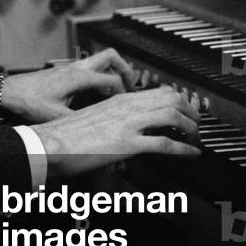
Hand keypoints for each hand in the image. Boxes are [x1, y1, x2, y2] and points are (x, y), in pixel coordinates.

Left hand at [2, 48, 135, 122]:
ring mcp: (70, 68)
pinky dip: (99, 75)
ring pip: (99, 59)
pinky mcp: (64, 72)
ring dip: (112, 70)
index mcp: (78, 77)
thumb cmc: (27, 101)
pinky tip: (97, 93)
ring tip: (117, 88)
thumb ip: (78, 121)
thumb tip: (95, 132)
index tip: (132, 103)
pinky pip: (89, 67)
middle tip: (132, 85)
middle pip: (110, 56)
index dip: (126, 91)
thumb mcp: (56, 116)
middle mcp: (76, 68)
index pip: (113, 79)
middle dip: (125, 68)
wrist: (8, 92)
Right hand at [31, 84, 201, 176]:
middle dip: (190, 109)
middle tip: (197, 122)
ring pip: (173, 115)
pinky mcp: (127, 144)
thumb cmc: (64, 135)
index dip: (178, 100)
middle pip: (171, 97)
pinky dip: (184, 149)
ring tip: (196, 137)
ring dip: (191, 127)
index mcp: (118, 99)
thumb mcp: (93, 119)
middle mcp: (126, 106)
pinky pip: (165, 144)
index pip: (157, 91)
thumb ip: (111, 120)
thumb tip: (122, 129)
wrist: (48, 143)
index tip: (185, 109)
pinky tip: (191, 154)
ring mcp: (128, 124)